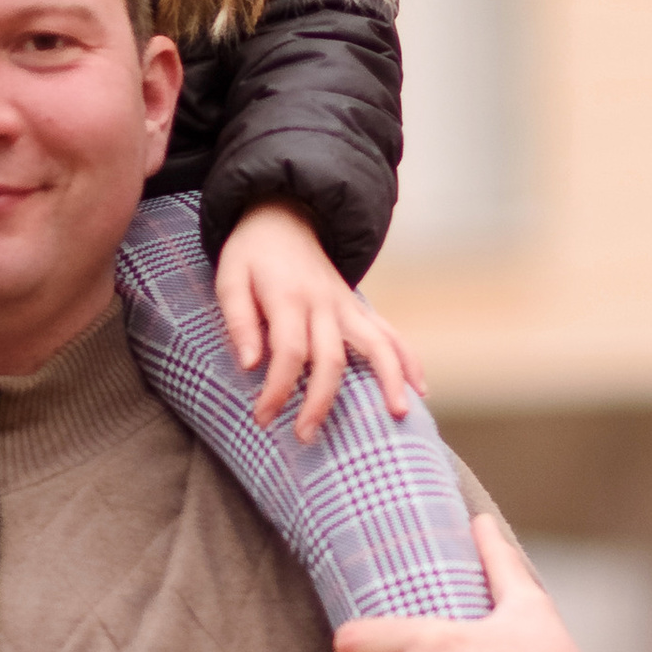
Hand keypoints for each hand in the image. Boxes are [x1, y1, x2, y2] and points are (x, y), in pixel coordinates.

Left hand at [213, 203, 423, 439]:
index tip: (264, 418)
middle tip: (305, 436)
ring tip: (398, 415)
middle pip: (331, 359)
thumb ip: (239, 320)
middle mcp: (324, 304)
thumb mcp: (229, 277)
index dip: (277, 389)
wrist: (285, 215)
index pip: (288, 352)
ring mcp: (346, 305)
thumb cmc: (251, 253)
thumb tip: (249, 365)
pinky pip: (390, 334)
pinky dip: (408, 360)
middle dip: (320, 401)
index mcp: (288, 298)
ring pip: (376, 344)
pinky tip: (421, 390)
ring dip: (390, 380)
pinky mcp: (358, 308)